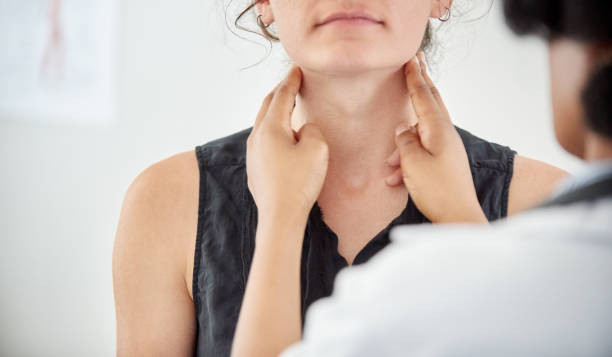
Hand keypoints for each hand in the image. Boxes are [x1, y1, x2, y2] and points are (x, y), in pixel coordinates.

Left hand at [246, 65, 328, 223]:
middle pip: (267, 106)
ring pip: (263, 124)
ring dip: (276, 112)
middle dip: (280, 92)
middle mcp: (256, 138)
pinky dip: (274, 130)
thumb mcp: (316, 149)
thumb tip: (302, 129)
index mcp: (270, 128)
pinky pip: (264, 141)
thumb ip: (311, 130)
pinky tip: (283, 138)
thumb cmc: (298, 183)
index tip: (297, 69)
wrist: (280, 217)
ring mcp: (253, 154)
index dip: (291, 81)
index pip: (281, 96)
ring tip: (288, 107)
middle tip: (292, 83)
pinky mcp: (255, 169)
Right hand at [384, 53, 486, 223]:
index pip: (424, 96)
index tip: (411, 59)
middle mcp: (445, 134)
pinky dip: (407, 161)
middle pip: (431, 103)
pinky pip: (422, 152)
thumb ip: (405, 141)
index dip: (415, 78)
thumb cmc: (437, 190)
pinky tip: (394, 179)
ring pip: (421, 133)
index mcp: (438, 130)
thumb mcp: (412, 163)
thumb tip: (403, 129)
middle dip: (421, 84)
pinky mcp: (445, 161)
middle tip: (417, 64)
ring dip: (403, 145)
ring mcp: (447, 148)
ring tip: (390, 165)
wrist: (458, 217)